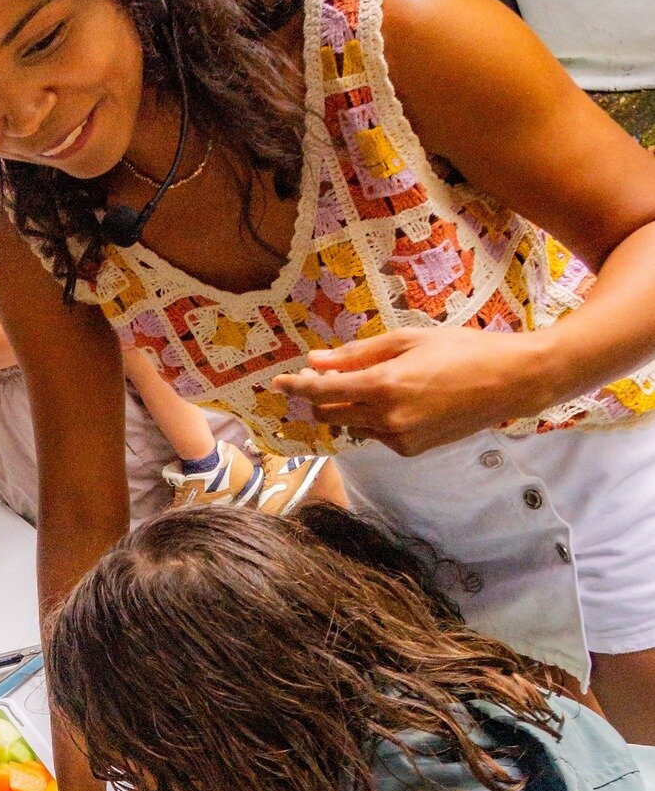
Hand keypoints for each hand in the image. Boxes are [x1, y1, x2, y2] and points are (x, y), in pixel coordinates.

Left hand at [272, 328, 545, 454]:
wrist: (511, 381)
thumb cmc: (462, 349)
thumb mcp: (408, 340)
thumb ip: (357, 354)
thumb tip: (315, 361)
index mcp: (384, 386)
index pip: (322, 391)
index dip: (297, 386)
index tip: (278, 383)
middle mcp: (387, 418)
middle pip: (330, 413)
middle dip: (321, 397)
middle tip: (327, 378)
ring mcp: (400, 438)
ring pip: (352, 425)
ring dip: (350, 408)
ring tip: (379, 384)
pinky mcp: (412, 451)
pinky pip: (376, 435)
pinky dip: (375, 420)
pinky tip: (401, 402)